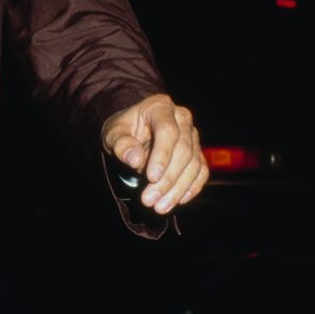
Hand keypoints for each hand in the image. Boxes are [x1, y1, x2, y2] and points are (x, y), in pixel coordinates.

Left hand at [102, 93, 207, 213]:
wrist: (133, 132)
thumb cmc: (123, 130)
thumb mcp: (113, 134)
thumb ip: (121, 144)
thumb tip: (135, 159)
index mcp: (160, 107)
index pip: (167, 131)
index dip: (162, 155)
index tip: (151, 177)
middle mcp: (182, 118)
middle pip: (182, 150)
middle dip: (167, 179)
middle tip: (149, 200)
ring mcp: (192, 135)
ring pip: (193, 164)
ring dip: (178, 189)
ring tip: (159, 206)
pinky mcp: (197, 152)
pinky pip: (201, 171)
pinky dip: (192, 188)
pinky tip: (178, 201)